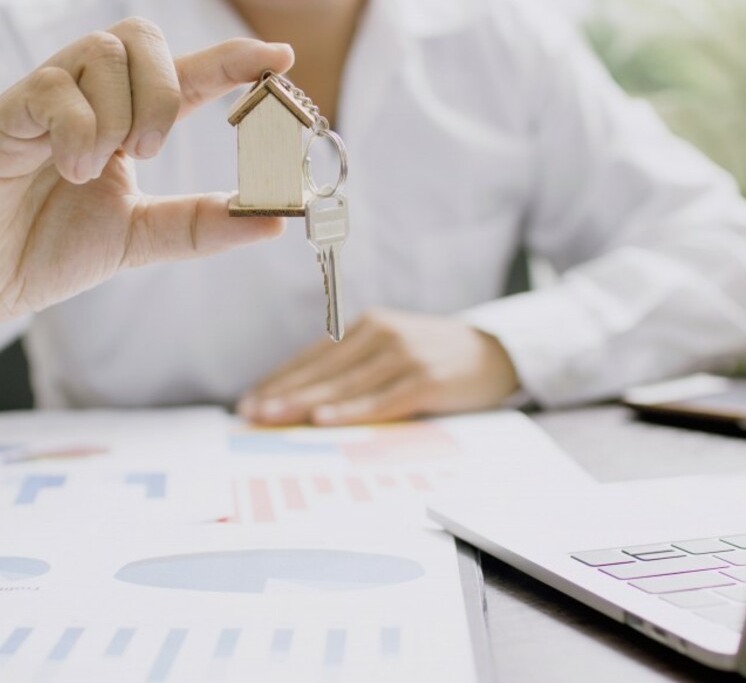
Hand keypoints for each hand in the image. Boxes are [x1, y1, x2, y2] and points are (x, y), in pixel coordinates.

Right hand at [0, 20, 294, 412]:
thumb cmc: (42, 254)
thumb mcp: (138, 240)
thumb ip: (200, 226)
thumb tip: (275, 220)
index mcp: (118, 124)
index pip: (181, 76)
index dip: (230, 61)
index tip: (279, 58)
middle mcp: (82, 101)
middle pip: (139, 38)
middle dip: (166, 90)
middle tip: (149, 153)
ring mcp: (40, 104)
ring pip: (101, 52)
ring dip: (121, 112)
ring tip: (98, 169)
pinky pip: (52, 89)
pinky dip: (78, 129)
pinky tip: (70, 171)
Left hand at [238, 310, 519, 425]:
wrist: (497, 353)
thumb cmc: (436, 359)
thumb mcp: (393, 352)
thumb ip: (356, 369)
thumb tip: (305, 402)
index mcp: (368, 326)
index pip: (313, 357)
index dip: (279, 380)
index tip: (248, 401)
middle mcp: (382, 334)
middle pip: (322, 370)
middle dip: (281, 394)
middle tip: (249, 414)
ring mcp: (405, 355)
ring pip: (344, 385)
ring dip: (304, 404)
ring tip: (272, 418)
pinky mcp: (426, 378)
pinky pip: (381, 400)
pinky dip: (350, 411)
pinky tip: (323, 420)